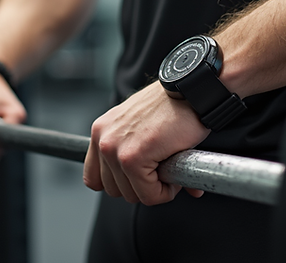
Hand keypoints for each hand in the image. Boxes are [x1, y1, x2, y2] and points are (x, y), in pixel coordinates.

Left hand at [83, 81, 209, 204]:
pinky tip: (175, 171)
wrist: (190, 92)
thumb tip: (156, 182)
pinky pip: (148, 194)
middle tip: (160, 172)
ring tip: (169, 169)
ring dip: (154, 189)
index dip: (121, 183)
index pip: (94, 178)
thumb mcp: (144, 128)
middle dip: (140, 187)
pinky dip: (165, 191)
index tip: (139, 177)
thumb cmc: (172, 105)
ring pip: (131, 195)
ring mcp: (115, 150)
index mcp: (101, 131)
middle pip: (113, 190)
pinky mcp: (133, 158)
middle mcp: (103, 139)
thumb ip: (140, 156)